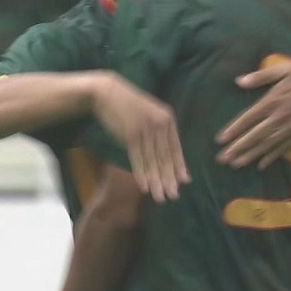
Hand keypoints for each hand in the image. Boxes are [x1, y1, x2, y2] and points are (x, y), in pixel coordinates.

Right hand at [93, 72, 188, 202]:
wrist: (107, 93)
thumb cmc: (129, 107)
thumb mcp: (150, 115)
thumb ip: (160, 132)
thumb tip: (169, 155)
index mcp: (168, 119)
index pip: (176, 148)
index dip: (179, 166)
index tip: (184, 182)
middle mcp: (160, 124)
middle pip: (166, 157)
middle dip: (169, 179)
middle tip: (173, 196)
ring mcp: (146, 129)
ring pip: (153, 161)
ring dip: (156, 182)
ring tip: (160, 197)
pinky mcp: (131, 134)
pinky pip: (138, 159)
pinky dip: (141, 174)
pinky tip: (145, 187)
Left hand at [216, 56, 290, 169]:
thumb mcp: (284, 69)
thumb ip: (261, 76)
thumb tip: (239, 81)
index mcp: (272, 100)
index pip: (248, 119)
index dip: (234, 130)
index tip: (221, 140)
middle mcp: (279, 117)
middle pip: (255, 135)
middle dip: (238, 148)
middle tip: (223, 159)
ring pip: (268, 145)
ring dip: (251, 155)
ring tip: (237, 164)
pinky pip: (284, 148)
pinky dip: (272, 157)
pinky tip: (261, 164)